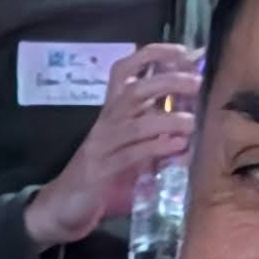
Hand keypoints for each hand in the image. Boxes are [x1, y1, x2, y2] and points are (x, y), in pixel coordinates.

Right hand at [25, 42, 204, 251]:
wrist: (63, 207)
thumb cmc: (104, 175)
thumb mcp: (134, 146)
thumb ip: (159, 128)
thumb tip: (195, 111)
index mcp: (112, 111)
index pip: (125, 70)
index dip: (152, 55)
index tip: (184, 51)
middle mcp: (106, 122)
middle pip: (134, 90)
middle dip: (167, 81)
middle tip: (196, 82)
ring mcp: (102, 145)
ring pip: (134, 122)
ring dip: (166, 119)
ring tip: (191, 122)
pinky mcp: (100, 170)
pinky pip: (131, 155)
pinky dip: (156, 149)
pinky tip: (177, 148)